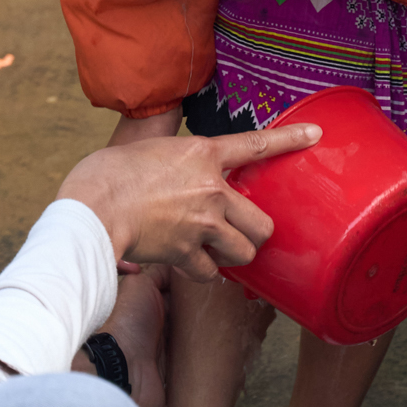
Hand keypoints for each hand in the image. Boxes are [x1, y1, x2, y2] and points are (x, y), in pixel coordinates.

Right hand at [58, 124, 320, 281]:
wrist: (90, 210)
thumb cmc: (104, 175)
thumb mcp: (144, 150)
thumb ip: (169, 161)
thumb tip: (165, 168)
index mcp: (201, 153)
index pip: (257, 143)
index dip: (291, 138)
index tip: (316, 134)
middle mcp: (212, 188)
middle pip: (261, 221)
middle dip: (253, 231)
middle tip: (237, 232)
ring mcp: (203, 223)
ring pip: (244, 251)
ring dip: (232, 254)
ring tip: (214, 250)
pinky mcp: (187, 253)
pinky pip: (210, 272)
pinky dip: (201, 271)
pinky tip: (187, 264)